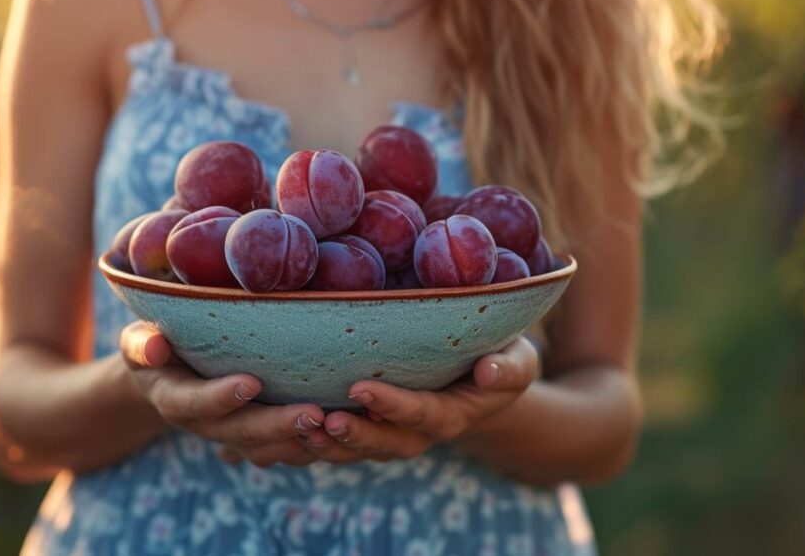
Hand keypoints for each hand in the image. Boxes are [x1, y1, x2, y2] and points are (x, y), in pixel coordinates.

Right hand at [120, 321, 325, 467]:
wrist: (169, 374)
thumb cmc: (157, 344)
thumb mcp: (139, 339)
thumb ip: (141, 343)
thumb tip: (153, 347)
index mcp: (174, 398)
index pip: (195, 403)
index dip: (220, 397)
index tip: (251, 382)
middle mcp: (205, 424)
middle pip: (242, 432)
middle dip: (277, 426)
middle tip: (314, 414)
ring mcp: (232, 435)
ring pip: (267, 449)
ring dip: (300, 441)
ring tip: (334, 424)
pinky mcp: (258, 437)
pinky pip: (285, 450)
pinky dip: (312, 445)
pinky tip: (342, 429)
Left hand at [294, 337, 538, 463]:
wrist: (481, 372)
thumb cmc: (500, 356)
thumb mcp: (518, 359)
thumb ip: (510, 368)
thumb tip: (489, 371)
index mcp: (452, 414)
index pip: (421, 414)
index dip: (392, 406)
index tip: (360, 388)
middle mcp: (418, 432)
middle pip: (383, 442)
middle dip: (353, 434)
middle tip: (321, 419)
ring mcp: (391, 432)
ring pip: (356, 449)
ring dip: (326, 443)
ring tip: (298, 426)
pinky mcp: (368, 425)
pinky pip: (340, 441)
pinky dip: (312, 439)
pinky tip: (285, 425)